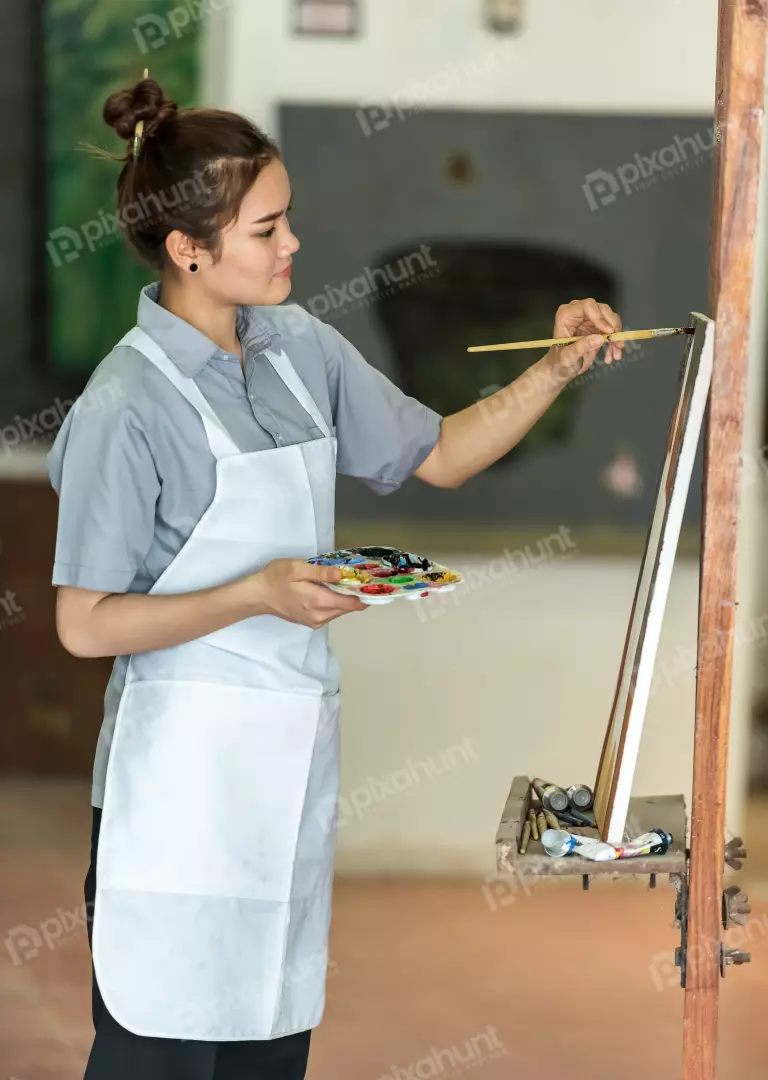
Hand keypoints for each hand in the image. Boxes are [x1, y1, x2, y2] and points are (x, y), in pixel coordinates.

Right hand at [248, 559, 367, 628]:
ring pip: (340, 611)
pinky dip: (334, 603)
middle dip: (354, 595)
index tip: (371, 584)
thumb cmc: (276, 578)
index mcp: (319, 602)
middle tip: (357, 578)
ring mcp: (315, 621)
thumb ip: (321, 572)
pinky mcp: (311, 622)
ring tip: (342, 583)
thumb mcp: (297, 568)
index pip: (352, 604)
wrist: (258, 596)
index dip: (364, 595)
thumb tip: (342, 574)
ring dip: (344, 599)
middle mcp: (321, 616)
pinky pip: (330, 614)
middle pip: (348, 608)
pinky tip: (329, 591)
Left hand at [544, 298, 623, 384]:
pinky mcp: (598, 328)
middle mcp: (579, 313)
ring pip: (611, 320)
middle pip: (603, 310)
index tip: (609, 332)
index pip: (587, 306)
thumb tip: (599, 339)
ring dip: (616, 337)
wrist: (561, 369)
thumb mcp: (567, 358)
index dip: (600, 317)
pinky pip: (612, 330)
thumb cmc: (559, 362)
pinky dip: (615, 342)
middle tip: (617, 344)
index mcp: (567, 315)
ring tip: (616, 354)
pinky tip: (613, 355)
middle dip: (613, 327)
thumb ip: (580, 348)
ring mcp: (590, 319)